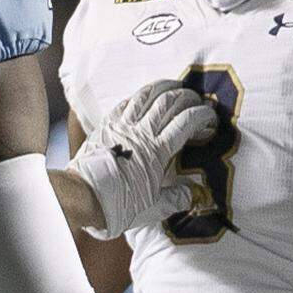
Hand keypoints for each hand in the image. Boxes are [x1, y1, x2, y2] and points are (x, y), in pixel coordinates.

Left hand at [67, 79, 215, 238]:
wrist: (82, 196)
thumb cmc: (118, 205)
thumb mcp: (152, 208)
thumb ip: (177, 198)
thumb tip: (198, 194)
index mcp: (157, 151)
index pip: (185, 123)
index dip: (202, 115)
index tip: (210, 115)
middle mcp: (141, 133)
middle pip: (169, 102)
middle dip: (187, 96)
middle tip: (197, 99)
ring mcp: (122, 125)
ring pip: (147, 95)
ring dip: (164, 87)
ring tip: (176, 85)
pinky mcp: (106, 124)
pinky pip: (126, 102)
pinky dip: (140, 95)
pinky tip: (145, 95)